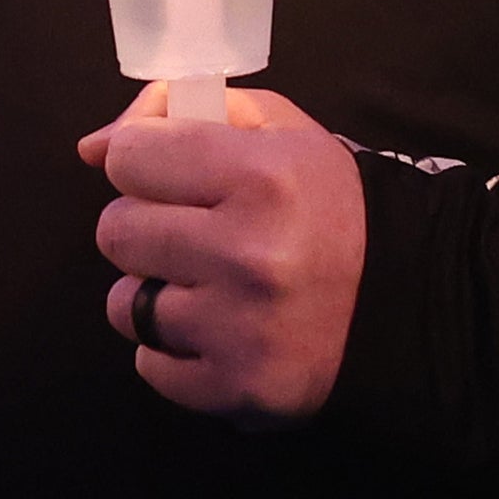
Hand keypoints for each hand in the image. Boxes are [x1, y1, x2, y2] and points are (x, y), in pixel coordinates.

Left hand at [75, 86, 363, 424]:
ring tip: (209, 288)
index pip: (128, 156)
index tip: (175, 177)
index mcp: (262, 175)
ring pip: (123, 304)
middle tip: (199, 236)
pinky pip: (150, 365)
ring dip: (153, 294)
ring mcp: (242, 328)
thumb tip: (92, 147)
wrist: (406, 303)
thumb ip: (182, 110)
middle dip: (147, 228)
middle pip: (115, 231)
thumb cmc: (326, 206)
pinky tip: (221, 333)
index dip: (145, 162)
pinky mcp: (238, 387)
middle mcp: (250, 252)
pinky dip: (175, 352)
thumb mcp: (278, 130)